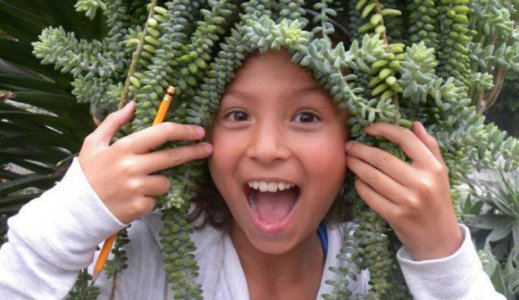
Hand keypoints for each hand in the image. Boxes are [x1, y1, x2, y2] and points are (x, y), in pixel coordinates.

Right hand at [78, 101, 212, 223]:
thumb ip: (113, 121)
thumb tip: (132, 104)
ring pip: (166, 181)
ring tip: (141, 183)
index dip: (184, 130)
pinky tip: (134, 197)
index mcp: (123, 148)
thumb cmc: (87, 174)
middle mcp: (132, 167)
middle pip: (173, 156)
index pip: (161, 133)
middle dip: (194, 151)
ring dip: (160, 180)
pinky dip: (150, 198)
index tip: (199, 131)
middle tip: (207, 148)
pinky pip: (157, 199)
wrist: (76, 211)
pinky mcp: (140, 207)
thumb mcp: (94, 143)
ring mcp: (137, 188)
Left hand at [345, 122, 462, 259]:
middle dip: (360, 150)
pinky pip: (369, 195)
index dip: (384, 129)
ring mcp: (407, 201)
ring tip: (349, 159)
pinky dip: (360, 185)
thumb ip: (430, 147)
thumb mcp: (440, 172)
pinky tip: (357, 179)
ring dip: (356, 166)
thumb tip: (415, 124)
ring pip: (372, 177)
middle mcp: (421, 183)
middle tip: (349, 146)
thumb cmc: (437, 199)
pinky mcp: (395, 216)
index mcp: (433, 168)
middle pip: (382, 158)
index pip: (405, 139)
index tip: (368, 129)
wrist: (439, 238)